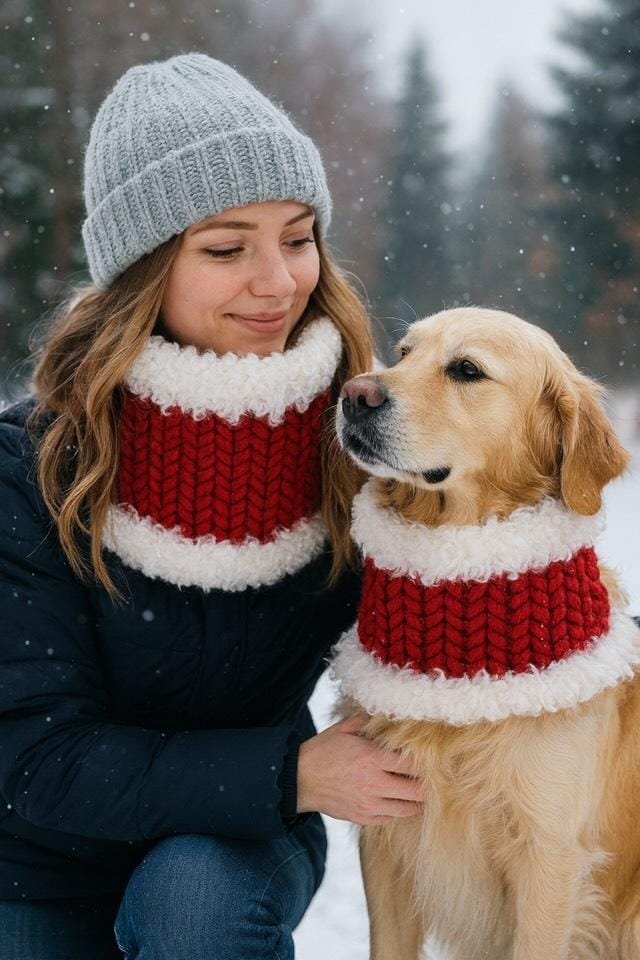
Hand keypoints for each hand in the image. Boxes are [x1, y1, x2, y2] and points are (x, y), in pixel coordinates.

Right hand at [296, 715, 424, 825]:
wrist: (299, 780)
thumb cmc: (321, 752)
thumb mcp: (343, 730)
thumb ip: (366, 722)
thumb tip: (383, 712)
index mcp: (371, 759)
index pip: (411, 763)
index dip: (424, 762)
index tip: (429, 759)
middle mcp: (374, 784)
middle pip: (416, 790)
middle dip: (426, 785)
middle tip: (431, 779)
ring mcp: (369, 804)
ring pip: (408, 809)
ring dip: (416, 801)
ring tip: (419, 793)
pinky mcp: (362, 818)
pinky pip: (390, 818)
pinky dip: (397, 810)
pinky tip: (398, 801)